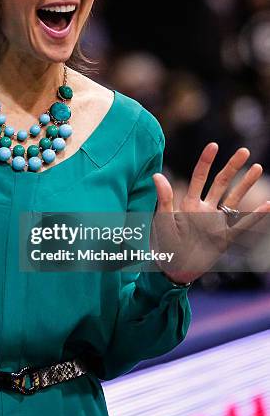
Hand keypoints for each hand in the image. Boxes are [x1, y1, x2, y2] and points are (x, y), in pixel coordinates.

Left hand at [150, 143, 269, 283]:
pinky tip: (268, 204)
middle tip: (244, 151)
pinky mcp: (224, 237)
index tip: (213, 145)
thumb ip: (164, 198)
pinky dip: (256, 216)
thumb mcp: (164, 221)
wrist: (174, 270)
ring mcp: (216, 222)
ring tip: (257, 167)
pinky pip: (243, 224)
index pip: (199, 178)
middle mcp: (204, 209)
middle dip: (232, 167)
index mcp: (188, 204)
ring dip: (245, 184)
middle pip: (221, 183)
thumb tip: (156, 175)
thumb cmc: (165, 245)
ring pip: (234, 199)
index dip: (206, 161)